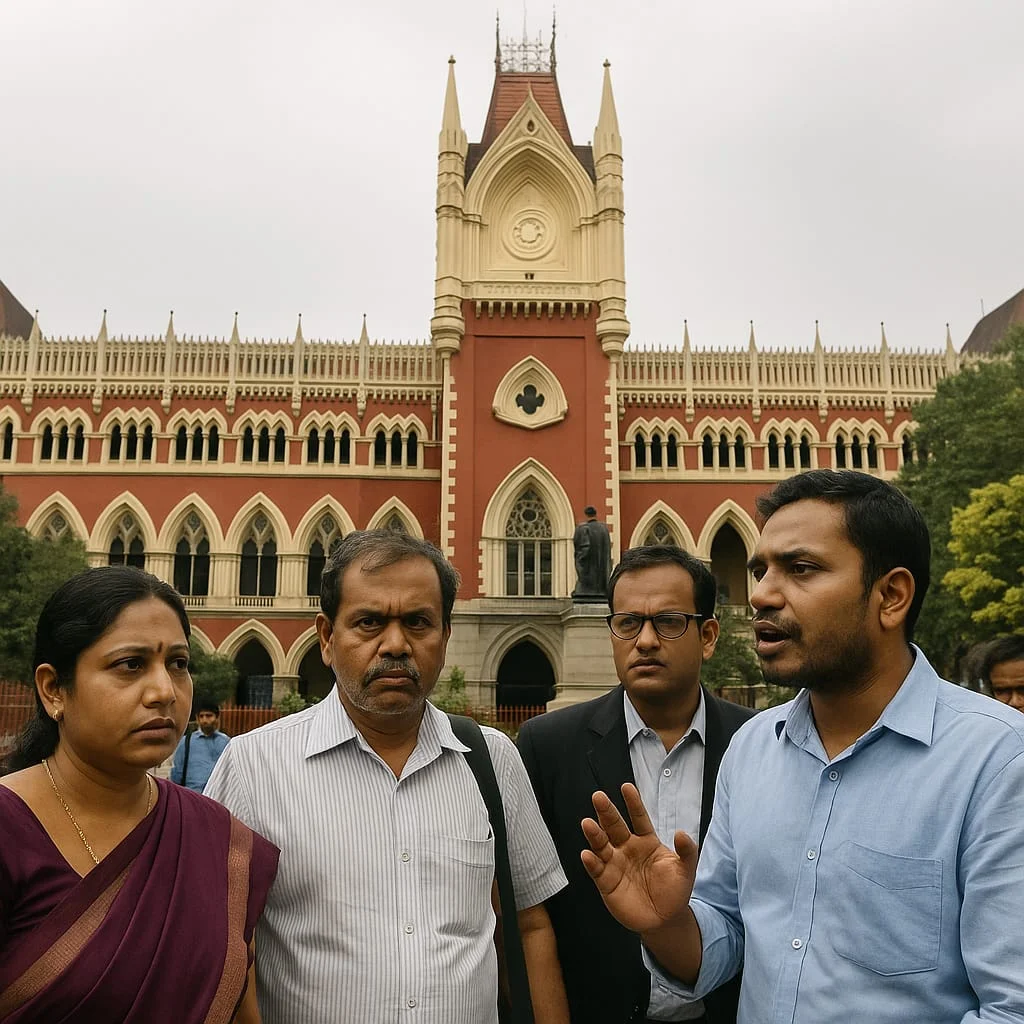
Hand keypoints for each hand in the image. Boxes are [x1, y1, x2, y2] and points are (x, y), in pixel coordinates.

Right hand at [581, 784, 697, 934]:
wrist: (665, 920)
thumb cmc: (674, 890)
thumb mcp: (685, 870)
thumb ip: (687, 851)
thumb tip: (681, 833)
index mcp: (646, 841)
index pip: (639, 818)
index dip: (633, 803)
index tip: (627, 787)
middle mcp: (627, 848)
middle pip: (614, 826)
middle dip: (606, 811)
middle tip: (598, 796)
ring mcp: (615, 864)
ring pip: (601, 844)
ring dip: (594, 834)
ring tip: (588, 823)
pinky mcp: (606, 882)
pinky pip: (596, 869)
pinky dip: (591, 862)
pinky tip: (587, 854)